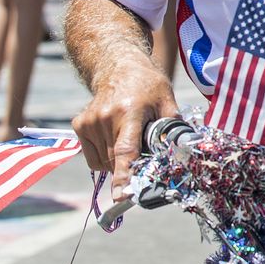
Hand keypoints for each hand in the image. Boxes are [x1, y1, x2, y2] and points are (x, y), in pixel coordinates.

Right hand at [71, 63, 178, 200]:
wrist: (118, 68)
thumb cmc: (148, 87)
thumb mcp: (167, 101)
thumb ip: (173, 128)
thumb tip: (185, 151)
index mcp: (130, 113)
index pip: (125, 150)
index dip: (124, 175)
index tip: (121, 196)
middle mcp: (105, 118)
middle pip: (116, 160)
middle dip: (131, 165)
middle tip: (144, 151)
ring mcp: (89, 122)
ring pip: (103, 162)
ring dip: (117, 161)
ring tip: (129, 137)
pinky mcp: (79, 125)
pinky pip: (92, 157)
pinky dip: (105, 156)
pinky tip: (114, 137)